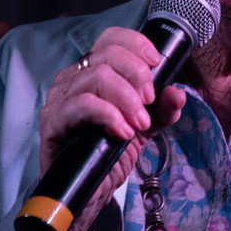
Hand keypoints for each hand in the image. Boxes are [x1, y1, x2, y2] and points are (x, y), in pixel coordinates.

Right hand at [39, 26, 186, 230]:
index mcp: (93, 71)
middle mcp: (74, 78)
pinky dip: (109, 114)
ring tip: (139, 123)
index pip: (111, 39)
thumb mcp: (145, 128)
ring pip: (97, 77)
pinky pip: (82, 104)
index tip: (156, 64)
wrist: (89, 191)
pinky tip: (122, 131)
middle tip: (149, 103)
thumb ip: (162, 110)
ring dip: (127, 99)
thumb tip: (177, 93)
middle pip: (107, 54)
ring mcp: (60, 98)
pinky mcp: (53, 121)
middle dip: (137, 75)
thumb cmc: (109, 154)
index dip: (136, 45)